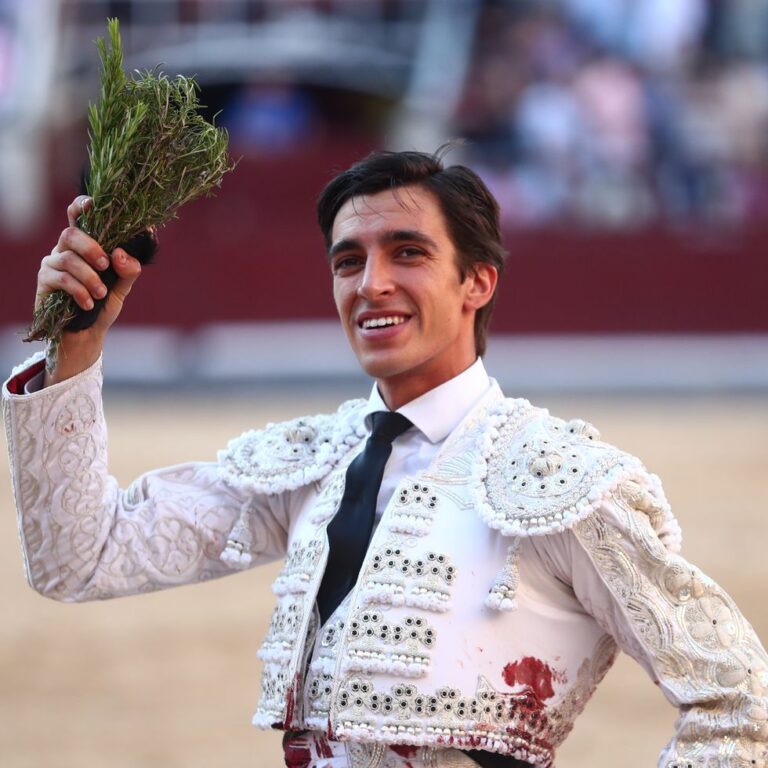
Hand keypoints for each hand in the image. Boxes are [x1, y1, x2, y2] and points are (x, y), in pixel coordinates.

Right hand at [37, 196, 141, 384]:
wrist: (87, 334)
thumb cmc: (103, 305)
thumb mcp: (122, 287)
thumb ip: (128, 270)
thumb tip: (121, 254)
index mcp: (84, 244)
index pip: (77, 216)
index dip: (81, 205)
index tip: (93, 204)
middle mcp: (64, 250)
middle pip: (70, 234)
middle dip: (91, 248)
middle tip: (106, 265)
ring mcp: (51, 264)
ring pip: (67, 259)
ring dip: (89, 277)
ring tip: (101, 293)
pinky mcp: (44, 283)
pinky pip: (61, 280)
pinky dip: (79, 292)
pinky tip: (88, 303)